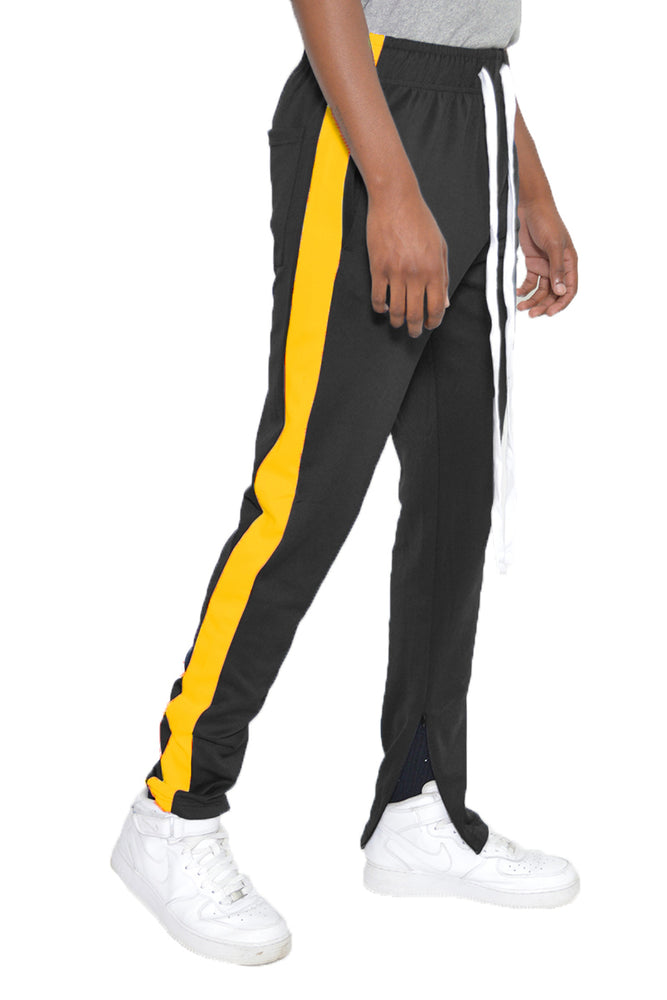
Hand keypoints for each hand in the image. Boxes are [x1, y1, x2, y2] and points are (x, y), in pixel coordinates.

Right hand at [366, 178, 449, 337]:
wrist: (395, 200)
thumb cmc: (420, 220)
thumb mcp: (440, 246)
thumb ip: (443, 275)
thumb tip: (444, 302)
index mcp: (434, 269)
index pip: (436, 307)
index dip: (434, 321)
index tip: (430, 325)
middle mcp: (416, 274)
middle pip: (415, 313)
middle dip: (416, 329)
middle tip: (414, 332)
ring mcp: (395, 272)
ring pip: (396, 310)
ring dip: (398, 322)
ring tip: (399, 323)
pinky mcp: (378, 268)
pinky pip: (378, 298)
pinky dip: (381, 308)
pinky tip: (384, 308)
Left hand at [516, 198, 577, 316]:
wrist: (530, 207)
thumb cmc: (547, 221)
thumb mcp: (553, 245)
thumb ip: (557, 269)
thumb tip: (561, 290)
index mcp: (569, 263)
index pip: (570, 289)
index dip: (561, 302)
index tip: (550, 312)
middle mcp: (559, 266)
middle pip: (554, 292)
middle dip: (544, 304)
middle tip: (533, 313)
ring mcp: (545, 265)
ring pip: (541, 290)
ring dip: (533, 300)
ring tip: (522, 307)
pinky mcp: (533, 263)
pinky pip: (530, 282)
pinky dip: (525, 289)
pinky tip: (518, 293)